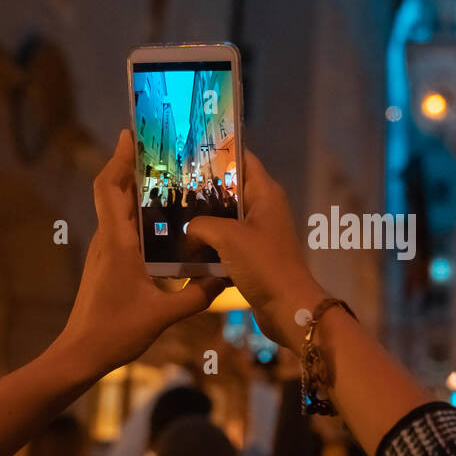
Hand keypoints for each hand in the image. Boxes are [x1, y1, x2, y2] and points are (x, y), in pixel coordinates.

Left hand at [53, 130, 224, 377]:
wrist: (79, 355)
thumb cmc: (115, 332)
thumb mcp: (162, 316)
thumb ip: (196, 296)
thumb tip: (227, 279)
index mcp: (117, 243)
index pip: (110, 188)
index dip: (118, 159)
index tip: (131, 134)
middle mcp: (107, 240)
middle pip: (112, 191)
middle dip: (130, 165)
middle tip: (159, 148)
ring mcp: (104, 252)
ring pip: (116, 209)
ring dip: (134, 189)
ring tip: (167, 176)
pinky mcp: (106, 264)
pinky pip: (121, 227)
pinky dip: (137, 213)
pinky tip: (161, 219)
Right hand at [188, 151, 326, 351]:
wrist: (288, 307)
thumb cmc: (264, 264)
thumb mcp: (228, 237)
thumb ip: (201, 225)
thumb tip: (188, 232)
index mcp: (265, 193)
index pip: (242, 159)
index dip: (218, 150)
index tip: (187, 148)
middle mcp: (263, 208)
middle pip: (228, 189)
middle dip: (201, 188)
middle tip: (167, 183)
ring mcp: (257, 233)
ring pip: (224, 218)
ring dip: (201, 220)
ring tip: (168, 213)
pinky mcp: (252, 256)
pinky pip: (224, 243)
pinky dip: (207, 244)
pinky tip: (182, 246)